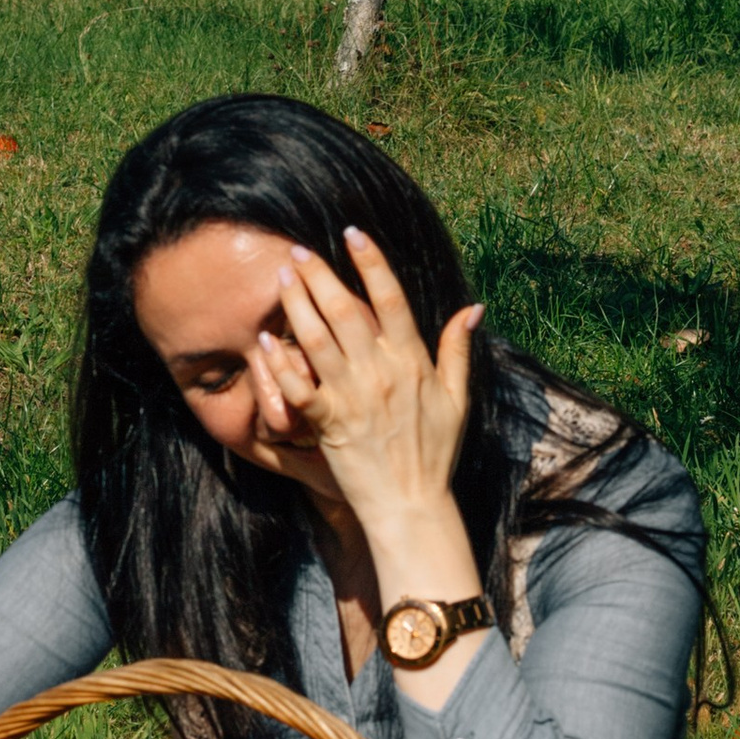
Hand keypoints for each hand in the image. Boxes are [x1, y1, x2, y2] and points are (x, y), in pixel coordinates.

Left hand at [249, 226, 481, 531]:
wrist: (411, 505)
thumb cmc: (435, 453)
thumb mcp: (457, 399)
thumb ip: (458, 349)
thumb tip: (473, 308)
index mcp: (412, 360)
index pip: (390, 297)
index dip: (370, 261)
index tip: (352, 233)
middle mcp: (380, 371)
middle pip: (345, 309)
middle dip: (320, 274)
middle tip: (299, 250)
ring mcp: (351, 396)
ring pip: (317, 338)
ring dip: (296, 304)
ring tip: (282, 277)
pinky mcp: (327, 422)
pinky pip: (297, 387)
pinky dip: (279, 363)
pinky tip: (266, 340)